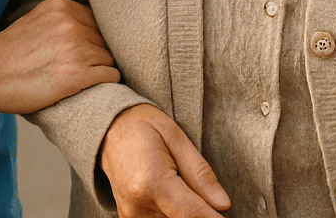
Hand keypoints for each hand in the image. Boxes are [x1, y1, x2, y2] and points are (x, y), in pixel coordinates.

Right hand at [0, 0, 118, 112]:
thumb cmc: (7, 53)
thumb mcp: (33, 20)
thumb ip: (59, 20)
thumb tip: (85, 28)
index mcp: (60, 7)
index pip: (96, 20)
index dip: (92, 37)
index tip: (85, 50)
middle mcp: (71, 24)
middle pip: (103, 39)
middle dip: (97, 53)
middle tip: (84, 67)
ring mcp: (76, 48)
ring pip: (108, 57)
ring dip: (100, 69)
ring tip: (86, 79)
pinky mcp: (78, 74)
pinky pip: (110, 75)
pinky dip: (106, 82)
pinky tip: (91, 86)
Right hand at [100, 104, 230, 216]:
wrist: (109, 128)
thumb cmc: (143, 127)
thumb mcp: (176, 137)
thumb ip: (200, 173)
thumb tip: (223, 205)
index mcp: (151, 182)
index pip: (193, 214)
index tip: (226, 214)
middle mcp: (138, 205)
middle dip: (202, 212)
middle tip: (206, 194)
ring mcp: (131, 216)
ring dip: (186, 212)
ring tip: (182, 185)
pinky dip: (173, 213)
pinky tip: (174, 196)